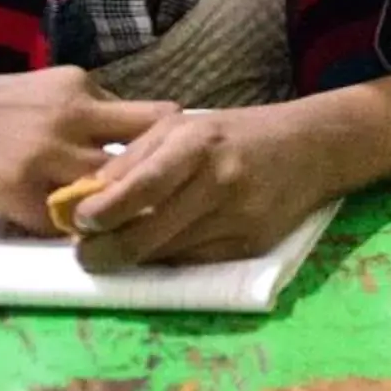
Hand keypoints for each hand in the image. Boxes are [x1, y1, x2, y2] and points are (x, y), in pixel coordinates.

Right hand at [0, 67, 178, 234]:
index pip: (149, 117)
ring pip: (122, 188)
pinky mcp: (19, 192)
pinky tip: (69, 250)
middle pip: (158, 143)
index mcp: (74, 85)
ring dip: (122, 214)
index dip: (157, 152)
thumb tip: (102, 149)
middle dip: (163, 176)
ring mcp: (50, 151)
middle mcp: (73, 111)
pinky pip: (69, 224)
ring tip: (117, 237)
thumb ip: (67, 117)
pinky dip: (73, 240)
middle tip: (153, 210)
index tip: (157, 179)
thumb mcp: (21, 97)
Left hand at [70, 105, 336, 268]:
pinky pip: (195, 263)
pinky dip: (169, 259)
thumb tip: (85, 196)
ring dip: (133, 257)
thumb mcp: (183, 127)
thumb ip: (134, 158)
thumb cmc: (235, 133)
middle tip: (85, 253)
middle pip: (148, 233)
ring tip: (113, 250)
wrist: (311, 147)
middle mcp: (219, 181)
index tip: (79, 222)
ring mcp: (238, 217)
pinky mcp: (251, 245)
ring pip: (167, 254)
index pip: (142, 185)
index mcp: (198, 144)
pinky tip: (158, 249)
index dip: (104, 211)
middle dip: (105, 251)